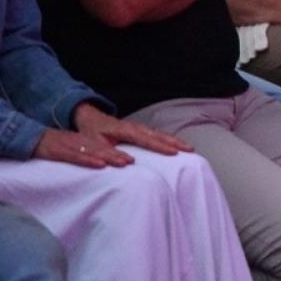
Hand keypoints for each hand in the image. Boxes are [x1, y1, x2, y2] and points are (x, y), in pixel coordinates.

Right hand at [33, 128, 133, 168]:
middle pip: (103, 149)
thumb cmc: (53, 146)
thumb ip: (85, 154)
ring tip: (123, 162)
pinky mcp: (60, 151)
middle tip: (133, 161)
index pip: (104, 147)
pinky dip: (89, 160)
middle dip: (118, 155)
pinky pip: (77, 157)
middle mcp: (80, 142)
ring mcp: (71, 146)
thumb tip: (100, 165)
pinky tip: (100, 164)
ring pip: (93, 152)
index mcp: (84, 142)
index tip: (133, 159)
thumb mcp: (71, 149)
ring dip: (109, 157)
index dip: (119, 152)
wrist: (30, 138)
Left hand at [73, 102, 188, 155]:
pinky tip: (176, 144)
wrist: (90, 118)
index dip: (160, 146)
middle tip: (190, 150)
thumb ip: (109, 152)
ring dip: (175, 140)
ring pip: (160, 133)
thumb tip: (127, 162)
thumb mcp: (94, 143)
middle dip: (175, 142)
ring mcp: (139, 126)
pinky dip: (169, 139)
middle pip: (159, 134)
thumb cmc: (91, 133)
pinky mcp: (140, 129)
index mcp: (125, 130)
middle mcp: (135, 127)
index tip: (174, 153)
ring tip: (189, 148)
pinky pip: (157, 134)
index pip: (146, 139)